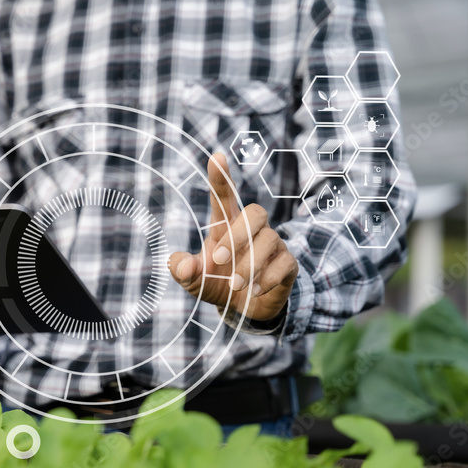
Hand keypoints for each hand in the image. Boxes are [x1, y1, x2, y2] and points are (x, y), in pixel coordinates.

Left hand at [168, 153, 297, 321]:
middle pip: (255, 212)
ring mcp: (273, 245)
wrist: (244, 309)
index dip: (221, 178)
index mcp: (226, 226)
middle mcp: (252, 230)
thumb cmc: (217, 285)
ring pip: (270, 240)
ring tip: (236, 286)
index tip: (216, 157)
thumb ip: (183, 271)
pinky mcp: (287, 264)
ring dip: (249, 266)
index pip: (224, 197)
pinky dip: (268, 278)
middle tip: (218, 259)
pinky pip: (285, 262)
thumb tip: (179, 266)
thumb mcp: (194, 281)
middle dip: (237, 236)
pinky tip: (255, 290)